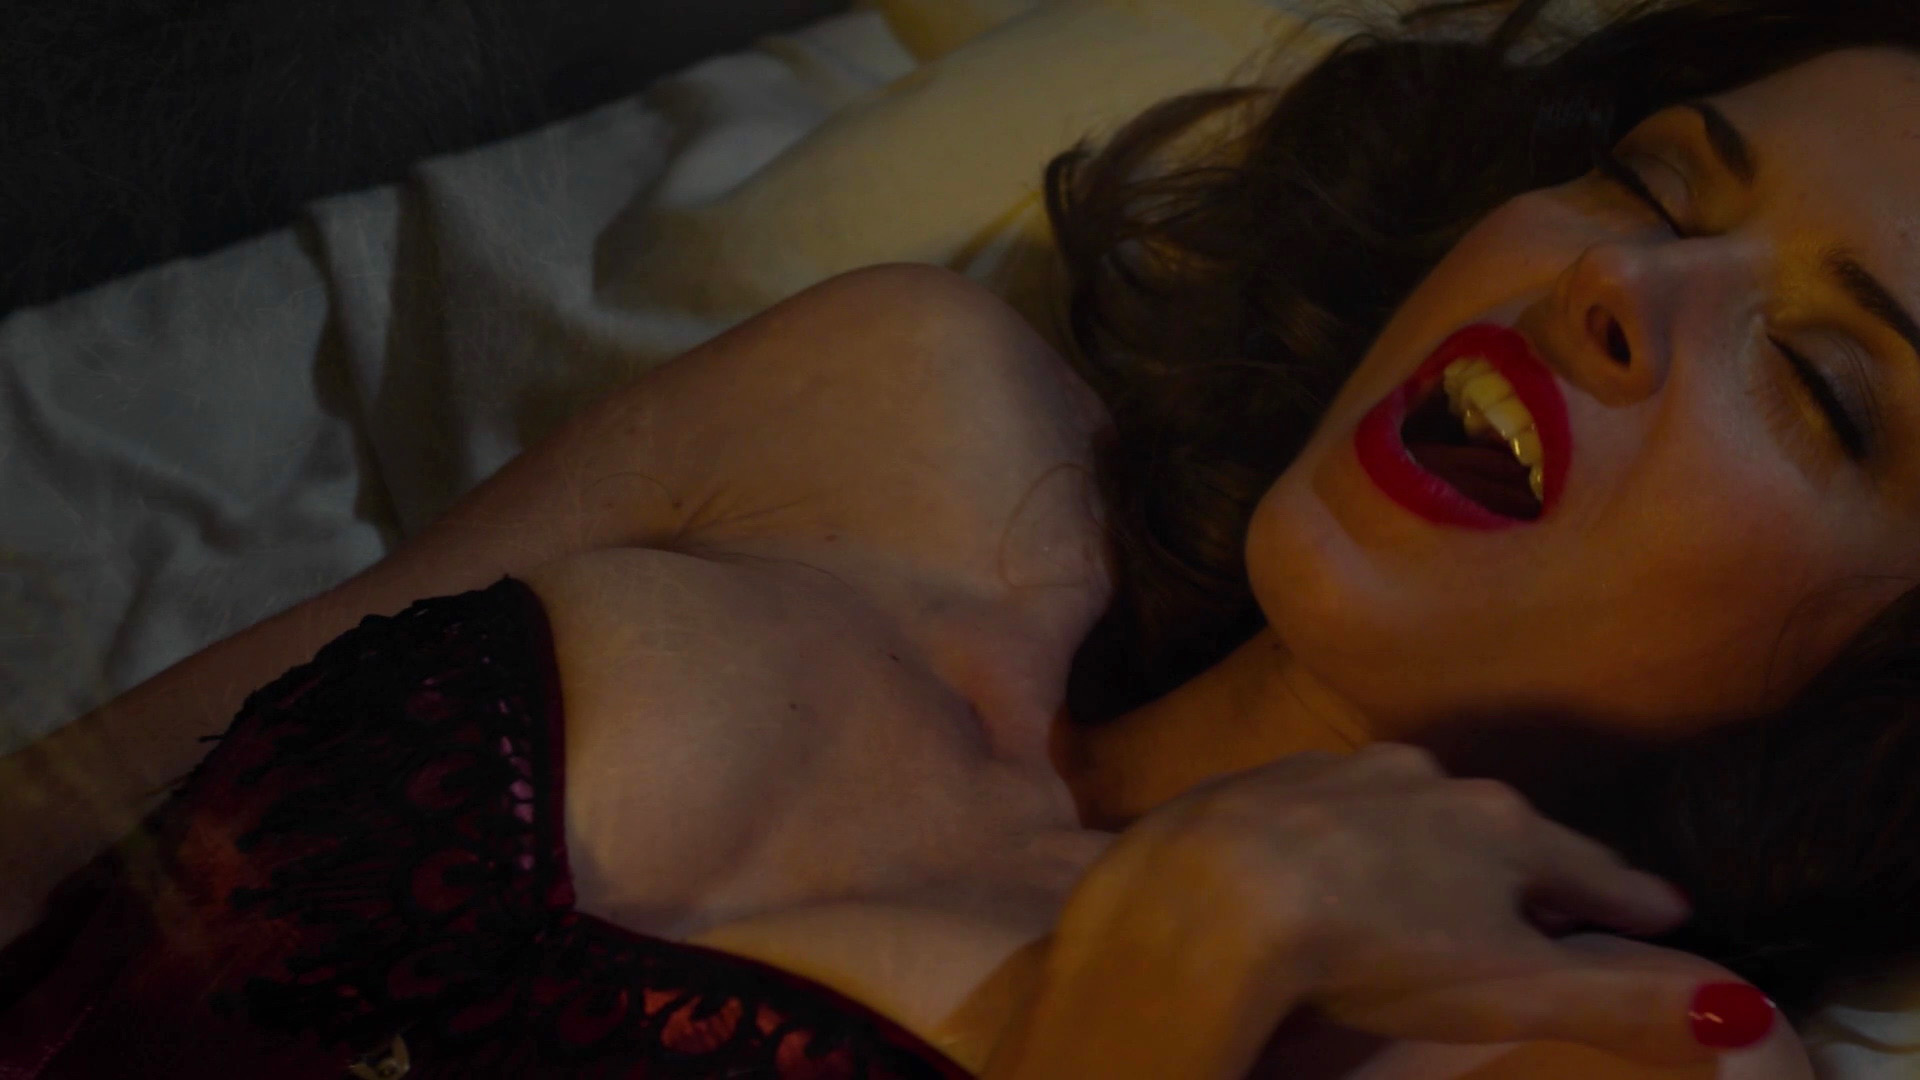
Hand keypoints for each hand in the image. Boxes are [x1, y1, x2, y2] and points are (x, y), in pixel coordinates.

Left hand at [1043, 744, 1774, 1073]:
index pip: (1590, 868)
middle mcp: (1428, 782)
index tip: (1666, 908)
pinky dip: (1342, 832)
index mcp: (1501, 830)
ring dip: (1435, 835)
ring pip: (1411, 805)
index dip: (1629, 897)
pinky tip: (1331, 856)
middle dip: (1533, 857)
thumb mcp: (1514, 988)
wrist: (1216, 891)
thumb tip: (1746, 1014)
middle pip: (1503, 827)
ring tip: (1446, 868)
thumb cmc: (1374, 945)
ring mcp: (1339, 774)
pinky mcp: (1261, 786)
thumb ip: (1624, 1000)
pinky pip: (1321, 807)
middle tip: (1555, 886)